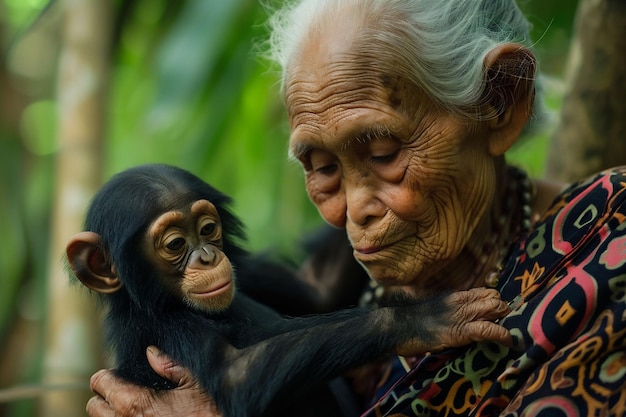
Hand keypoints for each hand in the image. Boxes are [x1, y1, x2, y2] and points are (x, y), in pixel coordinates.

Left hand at [86, 346, 220, 416]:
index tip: (116, 373)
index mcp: (137, 406)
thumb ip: (167, 364)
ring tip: (131, 407)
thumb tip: (151, 354)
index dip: (107, 375)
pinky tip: (143, 416)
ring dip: (113, 414)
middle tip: (120, 390)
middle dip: (104, 396)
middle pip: (94, 409)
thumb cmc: (213, 405)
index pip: (100, 384)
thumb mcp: (193, 378)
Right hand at [396, 288, 512, 355]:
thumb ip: (450, 310)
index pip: (486, 292)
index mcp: (456, 296)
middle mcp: (462, 302)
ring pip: (496, 308)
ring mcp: (462, 315)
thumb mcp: (435, 310)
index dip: (496, 302)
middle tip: (505, 325)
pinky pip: (489, 329)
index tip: (500, 315)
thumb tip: (459, 317)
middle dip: (505, 311)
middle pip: (495, 298)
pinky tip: (508, 341)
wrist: (398, 326)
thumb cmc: (413, 322)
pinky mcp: (460, 331)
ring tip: (508, 333)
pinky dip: (502, 335)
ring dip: (506, 320)